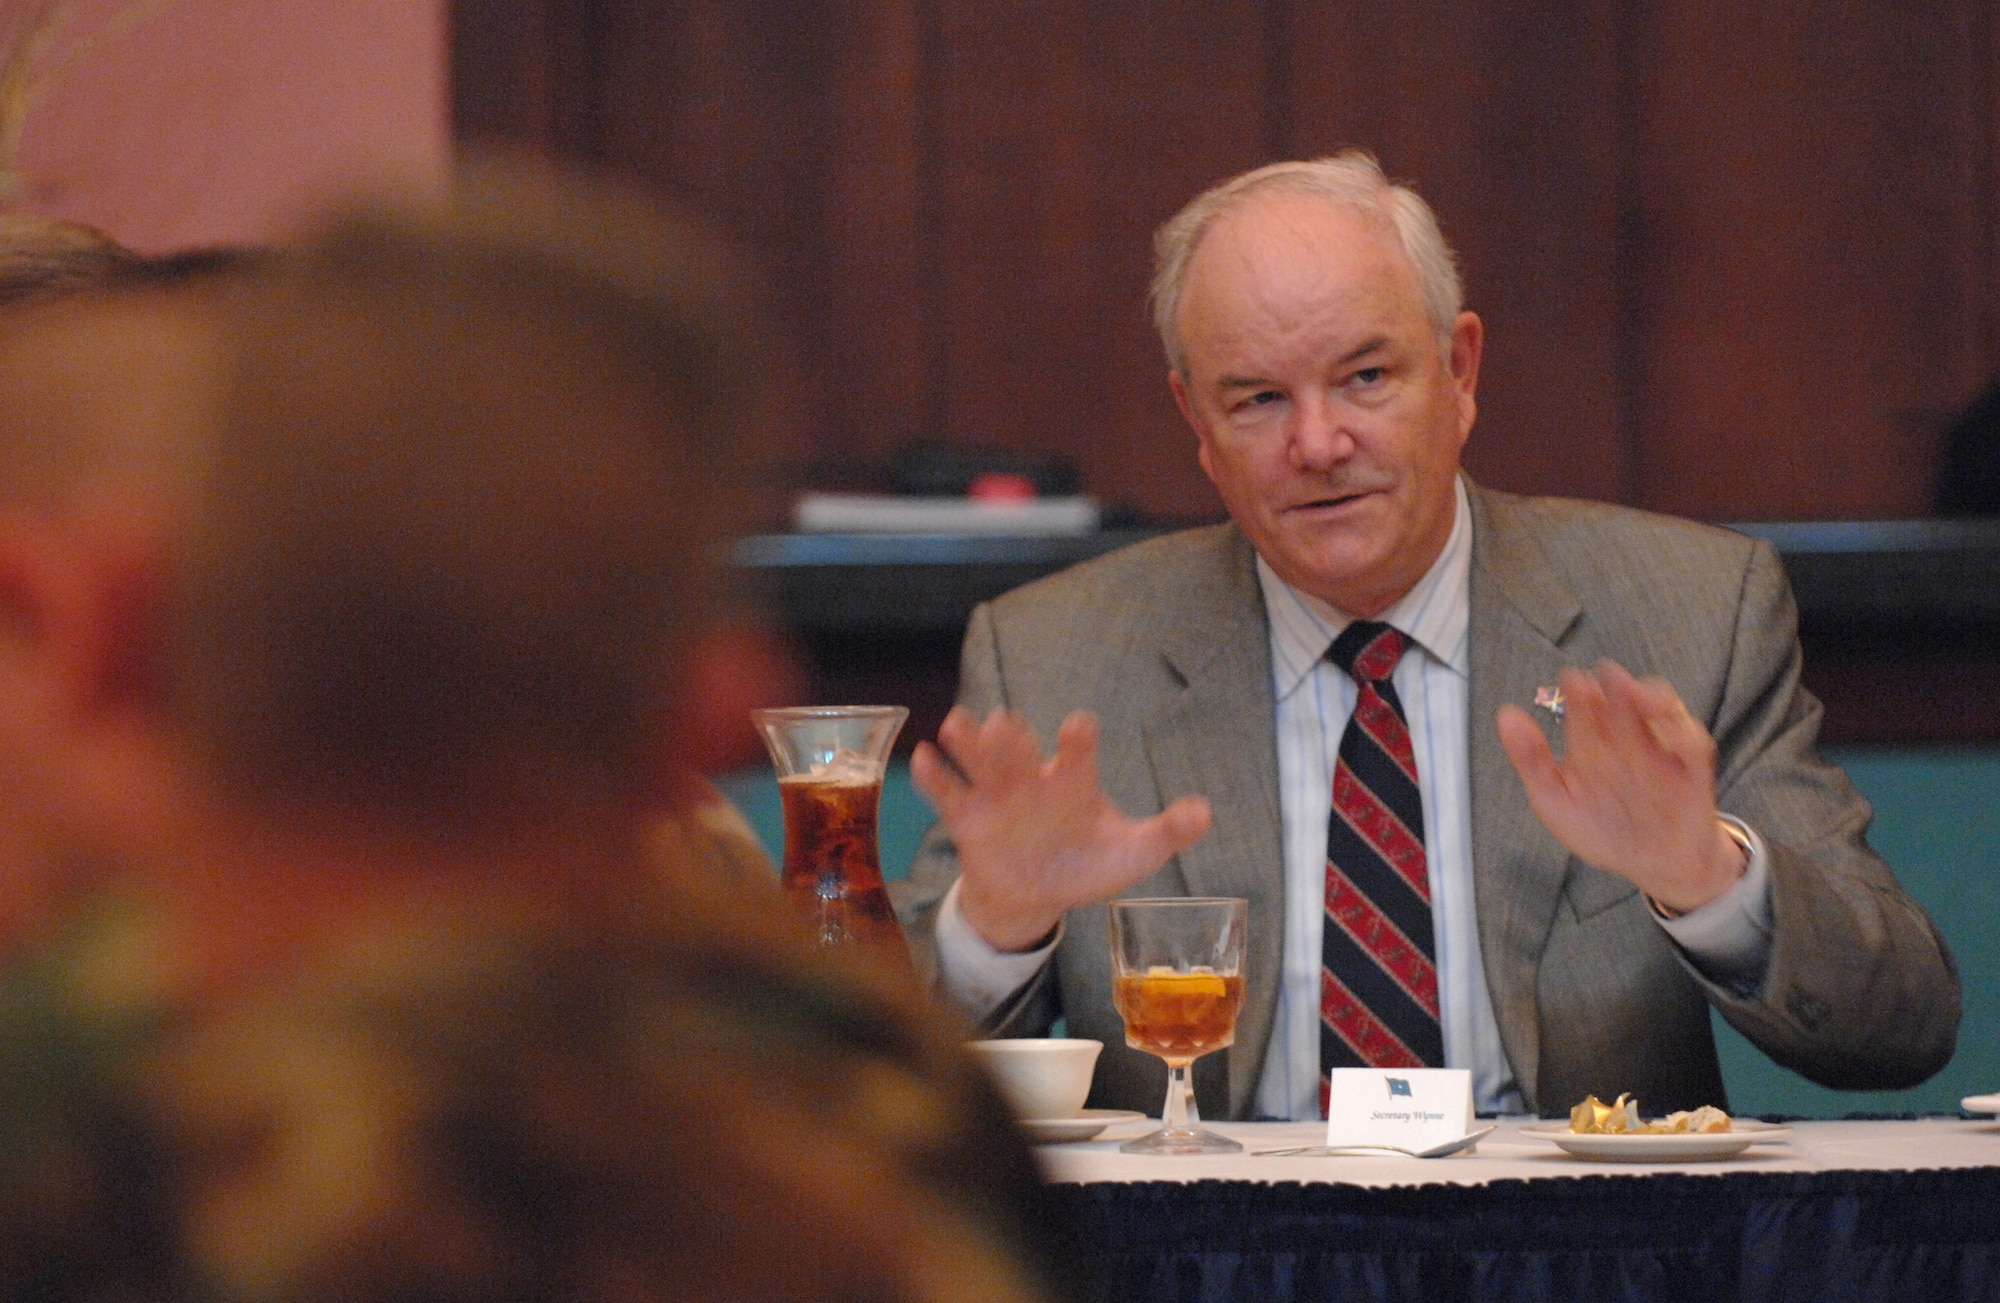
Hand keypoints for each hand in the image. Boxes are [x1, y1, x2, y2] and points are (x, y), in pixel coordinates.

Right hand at [910, 706, 1211, 951]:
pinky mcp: (966, 818)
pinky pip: (946, 794)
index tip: (1079, 727)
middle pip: (1020, 748)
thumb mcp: (1131, 853)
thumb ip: (1166, 832)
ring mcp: (996, 795)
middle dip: (1012, 737)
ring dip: (968, 741)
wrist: (1036, 895)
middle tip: (1006, 723)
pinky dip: (933, 776)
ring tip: (956, 724)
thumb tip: (1205, 812)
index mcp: (1073, 779)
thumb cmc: (1086, 863)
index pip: (1077, 750)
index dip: (1078, 738)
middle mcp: (1032, 777)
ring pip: (978, 761)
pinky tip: (922, 758)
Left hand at [1495, 661, 1745, 912]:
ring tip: (1637, 693)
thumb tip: (1506, 714)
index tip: (1572, 681)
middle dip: (1615, 687)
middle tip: (1606, 677)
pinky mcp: (1692, 768)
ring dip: (1650, 697)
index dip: (1579, 693)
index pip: (1585, 706)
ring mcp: (1660, 750)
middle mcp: (1626, 738)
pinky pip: (1692, 743)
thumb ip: (1531, 760)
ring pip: (1660, 709)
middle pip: (1621, 700)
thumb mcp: (1554, 799)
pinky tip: (1668, 728)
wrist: (1651, 866)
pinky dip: (1684, 731)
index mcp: (1591, 741)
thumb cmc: (1600, 830)